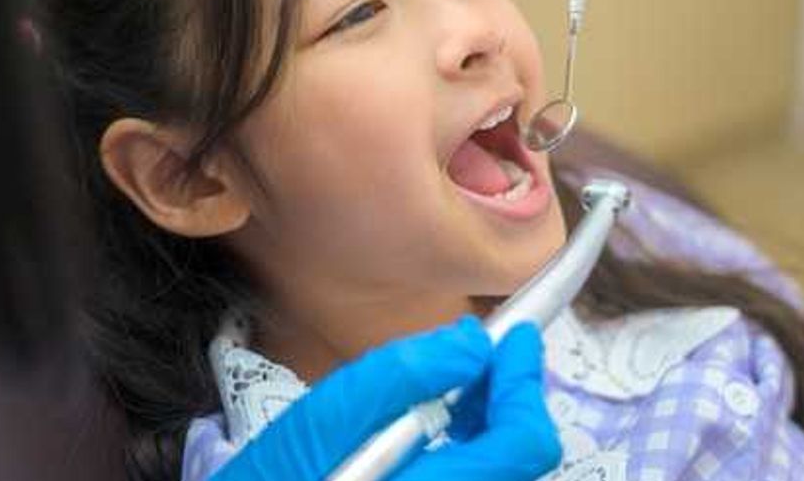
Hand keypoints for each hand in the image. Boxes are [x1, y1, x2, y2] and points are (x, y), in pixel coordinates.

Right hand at [211, 318, 559, 480]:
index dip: (524, 382)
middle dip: (512, 395)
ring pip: (507, 468)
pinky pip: (482, 475)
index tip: (517, 335)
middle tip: (488, 351)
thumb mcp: (325, 418)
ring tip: (464, 379)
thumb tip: (473, 341)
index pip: (522, 444)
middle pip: (524, 458)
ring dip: (496, 416)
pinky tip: (446, 417)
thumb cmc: (279, 477)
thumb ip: (400, 377)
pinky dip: (479, 441)